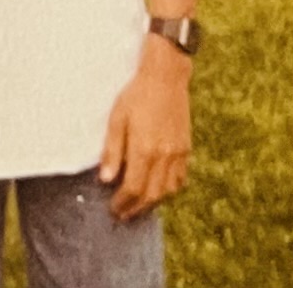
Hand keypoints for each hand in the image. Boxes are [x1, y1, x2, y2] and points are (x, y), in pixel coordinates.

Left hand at [100, 37, 192, 220]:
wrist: (166, 78)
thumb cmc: (136, 95)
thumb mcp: (116, 119)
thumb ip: (112, 151)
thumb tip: (106, 179)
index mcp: (145, 150)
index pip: (134, 188)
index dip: (123, 203)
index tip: (113, 209)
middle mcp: (164, 156)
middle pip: (152, 195)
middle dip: (136, 208)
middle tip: (123, 214)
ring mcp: (178, 154)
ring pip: (168, 191)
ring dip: (153, 203)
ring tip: (138, 206)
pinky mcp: (186, 149)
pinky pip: (180, 179)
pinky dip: (169, 190)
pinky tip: (159, 189)